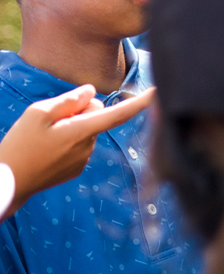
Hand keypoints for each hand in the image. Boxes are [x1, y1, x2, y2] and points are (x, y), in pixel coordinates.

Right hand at [0, 86, 153, 216]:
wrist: (5, 182)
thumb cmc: (19, 145)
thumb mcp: (37, 114)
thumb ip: (68, 101)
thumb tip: (92, 93)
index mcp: (81, 132)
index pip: (118, 114)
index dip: (139, 102)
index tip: (158, 92)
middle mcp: (88, 147)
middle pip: (95, 116)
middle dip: (80, 110)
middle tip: (50, 119)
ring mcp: (83, 160)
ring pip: (86, 130)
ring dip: (72, 127)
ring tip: (43, 137)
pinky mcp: (76, 169)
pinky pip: (79, 145)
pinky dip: (67, 141)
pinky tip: (46, 149)